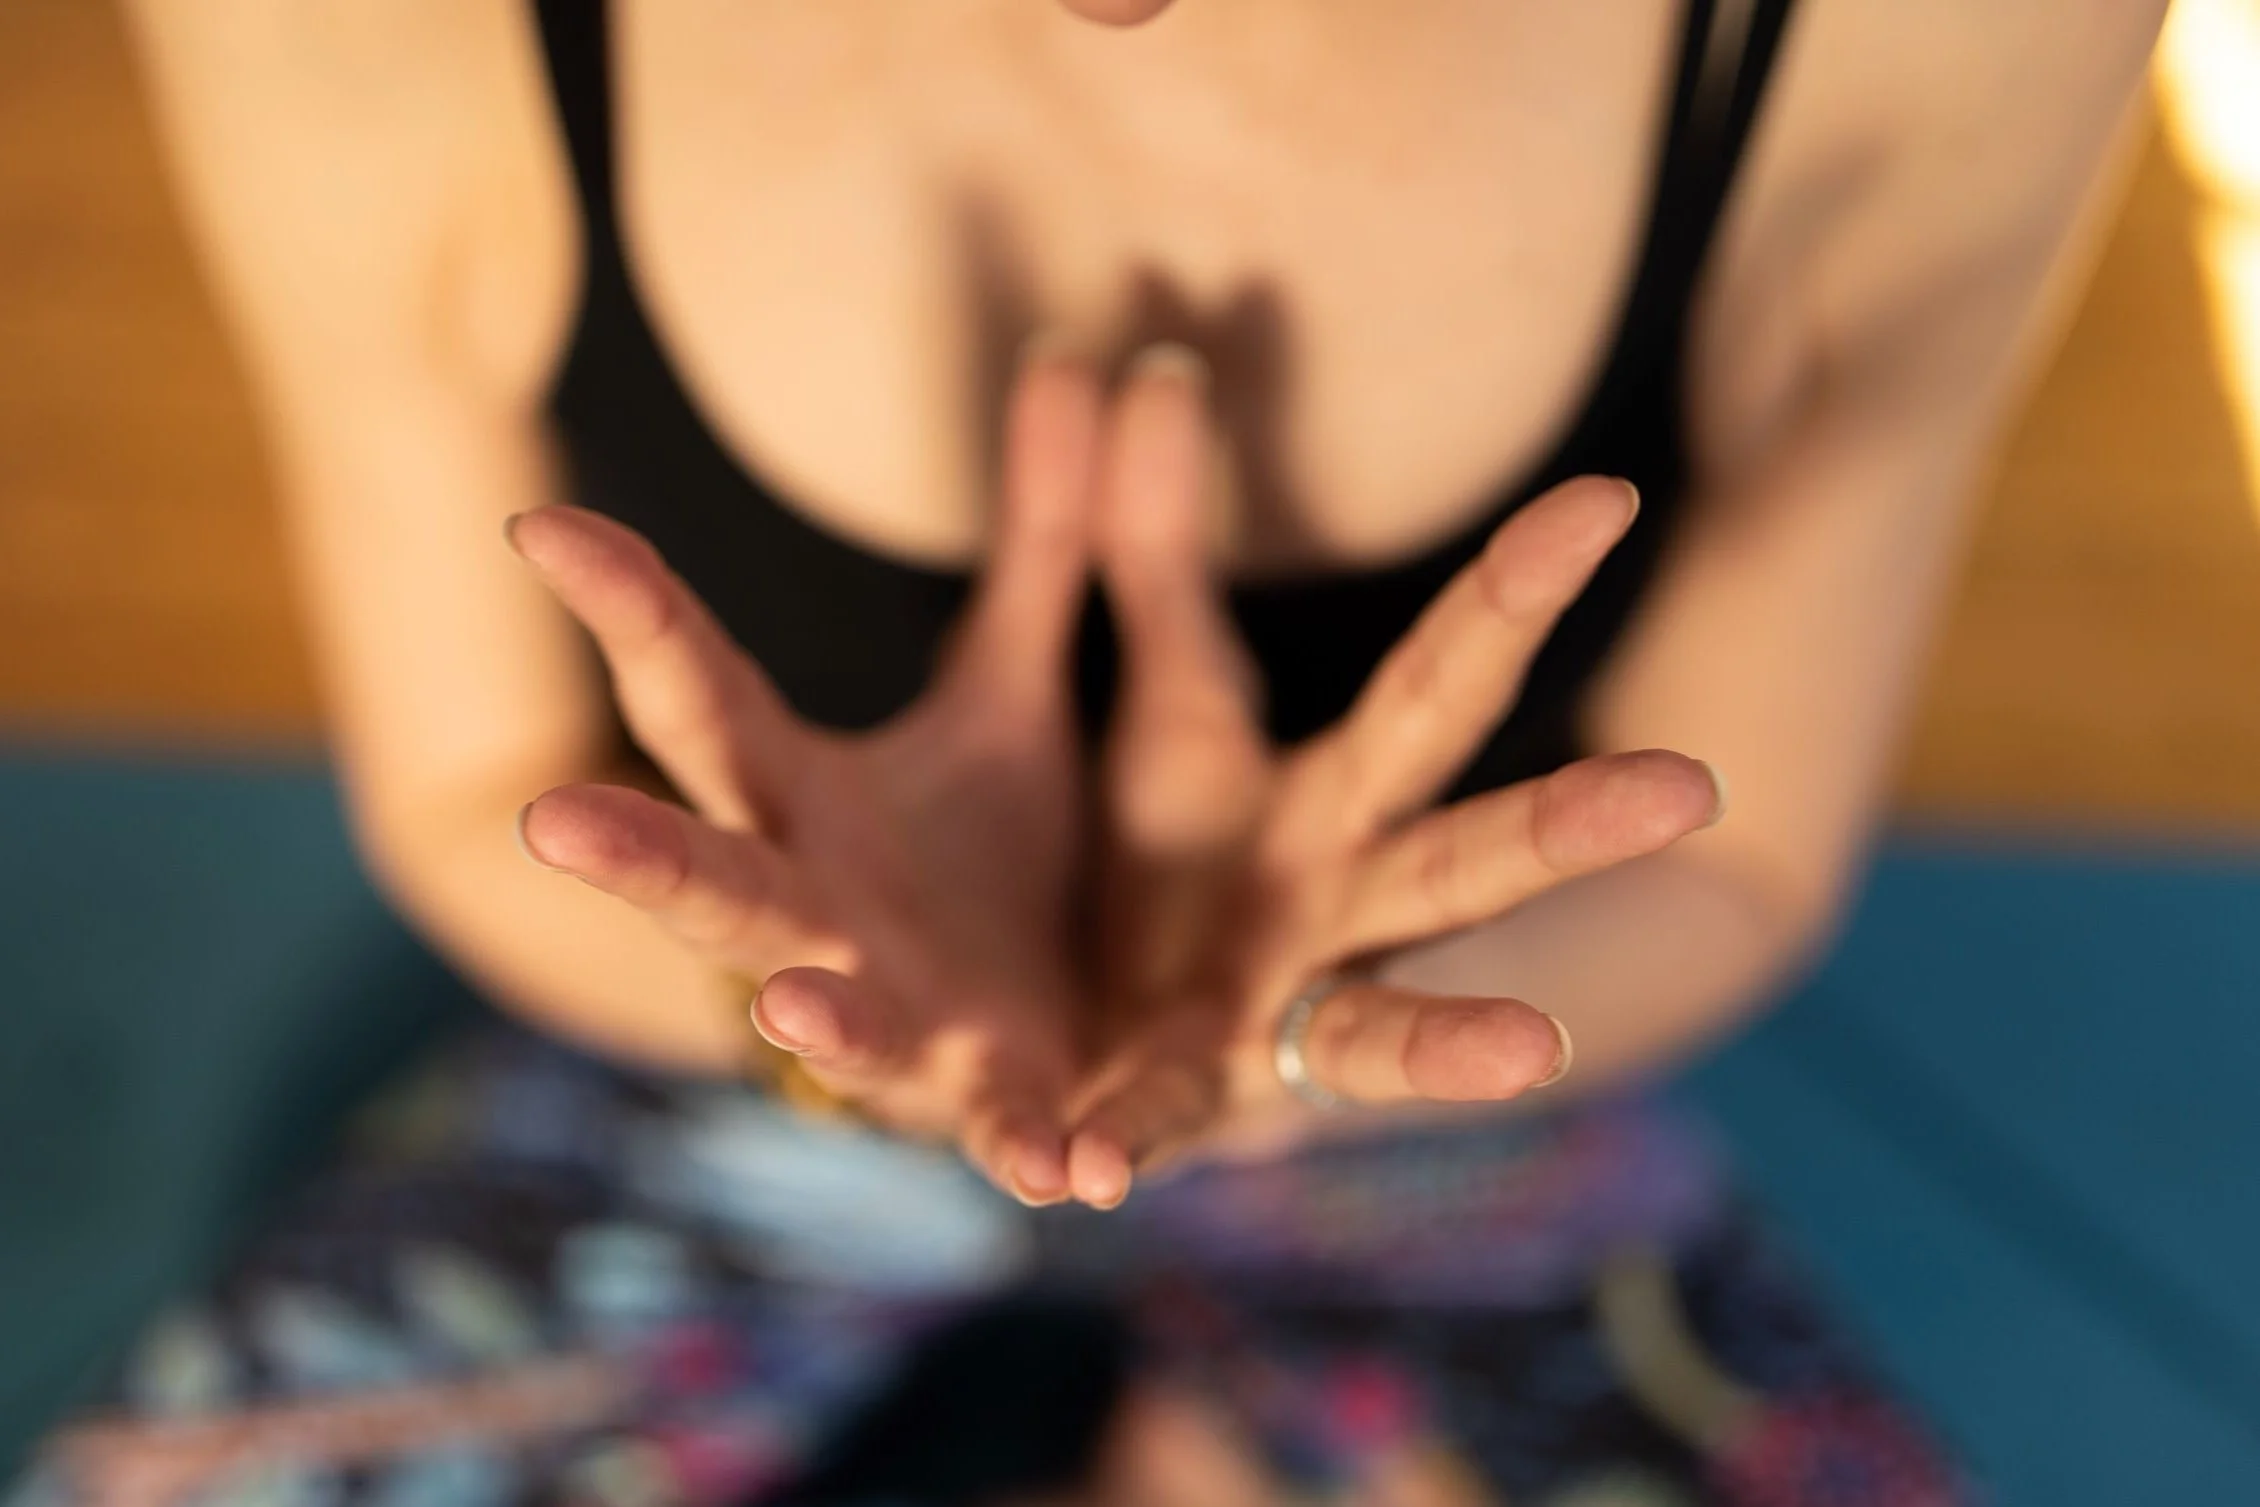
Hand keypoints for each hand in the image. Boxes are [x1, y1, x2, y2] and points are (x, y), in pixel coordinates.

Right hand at [508, 348, 1102, 1203]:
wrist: (1044, 1021)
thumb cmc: (995, 855)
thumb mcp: (1018, 688)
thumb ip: (1044, 539)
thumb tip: (1080, 361)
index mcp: (804, 801)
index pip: (697, 696)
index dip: (628, 614)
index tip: (545, 526)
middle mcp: (819, 910)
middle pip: (711, 875)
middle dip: (637, 854)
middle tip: (554, 819)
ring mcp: (894, 1012)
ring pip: (827, 1016)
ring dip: (811, 1017)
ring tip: (795, 1007)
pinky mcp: (992, 1089)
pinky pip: (999, 1121)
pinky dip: (1020, 1145)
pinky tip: (1056, 1174)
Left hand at [1063, 349, 1725, 1206]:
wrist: (1129, 1035)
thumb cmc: (1172, 861)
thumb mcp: (1158, 696)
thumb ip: (1148, 544)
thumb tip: (1142, 359)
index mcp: (1340, 802)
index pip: (1447, 686)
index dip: (1518, 593)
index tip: (1608, 499)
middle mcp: (1343, 913)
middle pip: (1468, 859)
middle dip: (1570, 824)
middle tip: (1694, 786)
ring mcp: (1277, 1021)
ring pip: (1381, 1030)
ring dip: (1456, 1040)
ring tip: (1538, 1050)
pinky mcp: (1183, 1108)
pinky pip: (1160, 1126)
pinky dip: (1131, 1143)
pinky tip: (1098, 1173)